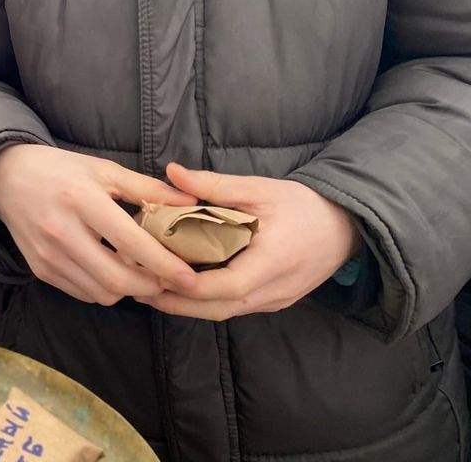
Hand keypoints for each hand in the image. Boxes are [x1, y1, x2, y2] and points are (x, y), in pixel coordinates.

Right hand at [0, 144, 199, 305]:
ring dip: (128, 290)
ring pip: (101, 293)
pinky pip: (83, 293)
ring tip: (141, 273)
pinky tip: (112, 271)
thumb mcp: (104, 169)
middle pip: (116, 278)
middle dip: (150, 287)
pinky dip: (104, 289)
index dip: (164, 264)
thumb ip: (147, 189)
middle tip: (169, 280)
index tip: (190, 277)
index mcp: (81, 199)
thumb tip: (192, 202)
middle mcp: (61, 231)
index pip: (130, 242)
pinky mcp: (40, 269)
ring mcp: (48, 255)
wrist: (5, 178)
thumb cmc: (60, 170)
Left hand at [134, 163, 362, 319]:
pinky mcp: (273, 302)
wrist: (346, 227)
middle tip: (137, 287)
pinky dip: (205, 301)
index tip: (155, 273)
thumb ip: (214, 184)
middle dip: (176, 302)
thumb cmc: (303, 205)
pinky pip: (234, 307)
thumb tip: (171, 171)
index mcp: (273, 262)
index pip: (226, 286)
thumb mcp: (259, 189)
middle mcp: (274, 290)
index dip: (189, 284)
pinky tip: (180, 288)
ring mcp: (275, 301)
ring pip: (224, 312)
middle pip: (219, 308)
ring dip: (187, 305)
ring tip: (149, 289)